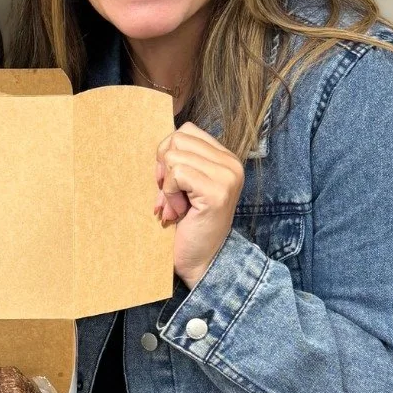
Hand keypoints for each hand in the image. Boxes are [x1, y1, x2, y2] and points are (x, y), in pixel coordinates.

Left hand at [156, 122, 243, 290]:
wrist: (202, 261)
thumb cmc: (189, 223)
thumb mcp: (186, 185)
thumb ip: (180, 160)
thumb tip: (161, 145)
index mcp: (225, 158)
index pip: (186, 131)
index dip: (169, 154)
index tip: (171, 181)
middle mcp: (231, 164)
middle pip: (178, 138)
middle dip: (164, 166)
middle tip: (171, 195)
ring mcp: (227, 177)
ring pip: (174, 155)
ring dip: (166, 184)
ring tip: (176, 205)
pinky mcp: (216, 192)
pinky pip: (176, 173)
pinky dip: (169, 193)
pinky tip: (178, 211)